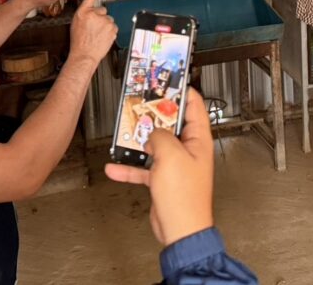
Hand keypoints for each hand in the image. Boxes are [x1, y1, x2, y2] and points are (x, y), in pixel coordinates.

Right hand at [68, 0, 117, 64]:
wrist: (84, 55)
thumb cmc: (79, 42)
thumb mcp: (76, 24)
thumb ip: (85, 15)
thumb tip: (93, 12)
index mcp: (83, 12)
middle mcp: (94, 14)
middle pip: (102, 10)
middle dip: (100, 17)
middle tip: (94, 28)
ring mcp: (104, 21)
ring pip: (108, 19)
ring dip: (105, 25)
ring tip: (97, 35)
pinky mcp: (112, 28)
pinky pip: (113, 27)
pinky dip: (110, 31)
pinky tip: (103, 37)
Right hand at [104, 88, 213, 245]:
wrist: (180, 230)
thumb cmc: (184, 197)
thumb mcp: (170, 156)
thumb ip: (160, 136)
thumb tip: (153, 132)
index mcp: (198, 140)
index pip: (194, 105)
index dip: (181, 91)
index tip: (167, 81)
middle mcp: (189, 150)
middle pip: (171, 124)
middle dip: (154, 115)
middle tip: (140, 104)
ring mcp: (176, 165)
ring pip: (155, 145)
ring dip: (139, 140)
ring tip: (125, 132)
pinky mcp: (163, 180)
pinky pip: (144, 168)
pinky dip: (130, 166)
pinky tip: (114, 166)